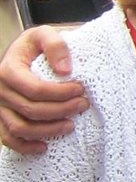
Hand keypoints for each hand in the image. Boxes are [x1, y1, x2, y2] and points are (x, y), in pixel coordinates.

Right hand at [0, 27, 86, 154]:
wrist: (23, 52)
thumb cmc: (36, 45)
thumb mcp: (45, 34)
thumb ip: (55, 45)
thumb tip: (65, 70)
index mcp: (8, 69)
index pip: (35, 89)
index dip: (60, 94)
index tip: (81, 90)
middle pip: (31, 109)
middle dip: (62, 110)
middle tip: (83, 105)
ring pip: (20, 127)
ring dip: (48, 130)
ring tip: (71, 125)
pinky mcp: (1, 117)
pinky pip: (8, 137)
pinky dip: (25, 146)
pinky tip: (44, 147)